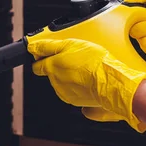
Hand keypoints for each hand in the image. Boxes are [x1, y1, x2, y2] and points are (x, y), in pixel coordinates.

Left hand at [28, 38, 145, 131]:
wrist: (112, 83)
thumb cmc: (95, 62)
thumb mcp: (70, 44)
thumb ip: (48, 46)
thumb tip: (33, 46)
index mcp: (52, 68)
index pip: (37, 65)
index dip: (41, 59)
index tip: (47, 55)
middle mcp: (55, 82)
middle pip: (51, 74)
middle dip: (59, 67)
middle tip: (74, 59)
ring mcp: (66, 93)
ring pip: (63, 83)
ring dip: (70, 76)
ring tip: (85, 69)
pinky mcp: (77, 101)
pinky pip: (74, 92)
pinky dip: (79, 86)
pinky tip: (89, 79)